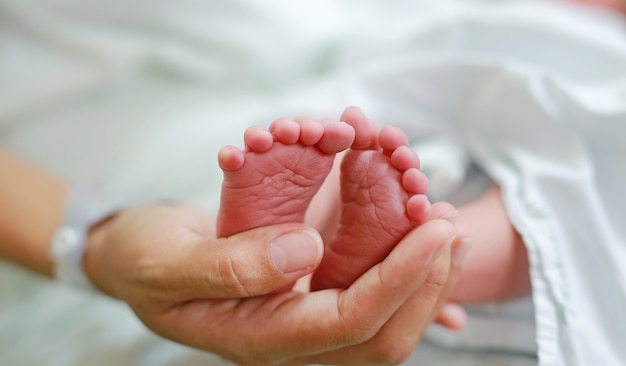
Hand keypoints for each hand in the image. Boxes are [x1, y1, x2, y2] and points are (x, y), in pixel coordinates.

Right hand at [83, 204, 458, 364]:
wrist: (137, 257)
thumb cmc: (143, 260)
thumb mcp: (166, 262)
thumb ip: (229, 265)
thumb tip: (306, 251)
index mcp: (257, 336)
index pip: (348, 323)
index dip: (397, 280)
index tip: (435, 232)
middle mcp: (289, 336)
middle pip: (381, 334)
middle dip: (426, 283)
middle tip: (453, 227)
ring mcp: (301, 317)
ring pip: (384, 318)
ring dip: (425, 276)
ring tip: (453, 228)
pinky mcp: (307, 292)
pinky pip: (368, 293)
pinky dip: (403, 266)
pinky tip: (423, 236)